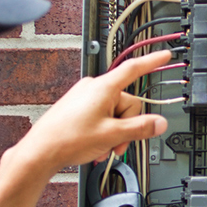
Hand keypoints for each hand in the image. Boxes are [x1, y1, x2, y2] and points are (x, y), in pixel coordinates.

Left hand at [10, 50, 172, 176]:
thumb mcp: (112, 135)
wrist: (41, 150)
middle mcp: (94, 88)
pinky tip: (96, 145)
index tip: (164, 56)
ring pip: (114, 114)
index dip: (152, 62)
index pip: (134, 69)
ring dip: (114, 133)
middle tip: (117, 143)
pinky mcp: (79, 107)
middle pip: (127, 103)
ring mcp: (85, 97)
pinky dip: (103, 132)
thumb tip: (159, 123)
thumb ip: (140, 128)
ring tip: (103, 147)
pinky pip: (101, 116)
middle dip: (126, 127)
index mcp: (104, 88)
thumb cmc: (68, 138)